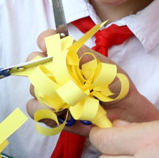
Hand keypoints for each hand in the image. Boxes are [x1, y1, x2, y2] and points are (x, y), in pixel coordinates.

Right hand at [24, 29, 158, 135]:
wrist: (125, 115)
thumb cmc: (117, 87)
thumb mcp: (108, 70)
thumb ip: (88, 60)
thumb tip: (70, 50)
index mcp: (71, 56)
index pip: (50, 40)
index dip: (45, 40)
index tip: (46, 46)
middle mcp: (58, 72)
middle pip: (34, 64)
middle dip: (39, 69)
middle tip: (53, 79)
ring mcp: (53, 92)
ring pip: (34, 89)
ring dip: (45, 95)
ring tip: (63, 104)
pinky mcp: (52, 113)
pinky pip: (36, 111)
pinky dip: (44, 114)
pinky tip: (60, 117)